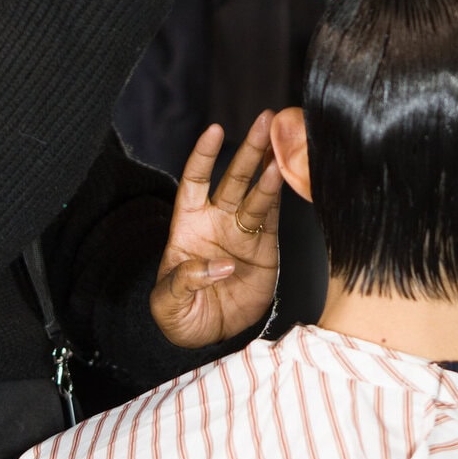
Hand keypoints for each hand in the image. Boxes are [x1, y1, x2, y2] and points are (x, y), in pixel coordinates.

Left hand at [151, 113, 282, 348]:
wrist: (208, 338)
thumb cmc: (180, 316)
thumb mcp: (167, 303)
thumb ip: (186, 279)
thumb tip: (219, 265)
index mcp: (187, 225)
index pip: (195, 181)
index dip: (203, 155)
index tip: (214, 130)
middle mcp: (217, 221)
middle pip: (233, 177)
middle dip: (249, 149)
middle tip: (266, 120)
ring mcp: (241, 232)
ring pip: (257, 192)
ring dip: (270, 167)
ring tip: (284, 142)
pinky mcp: (264, 247)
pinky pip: (274, 216)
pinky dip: (282, 195)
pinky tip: (290, 174)